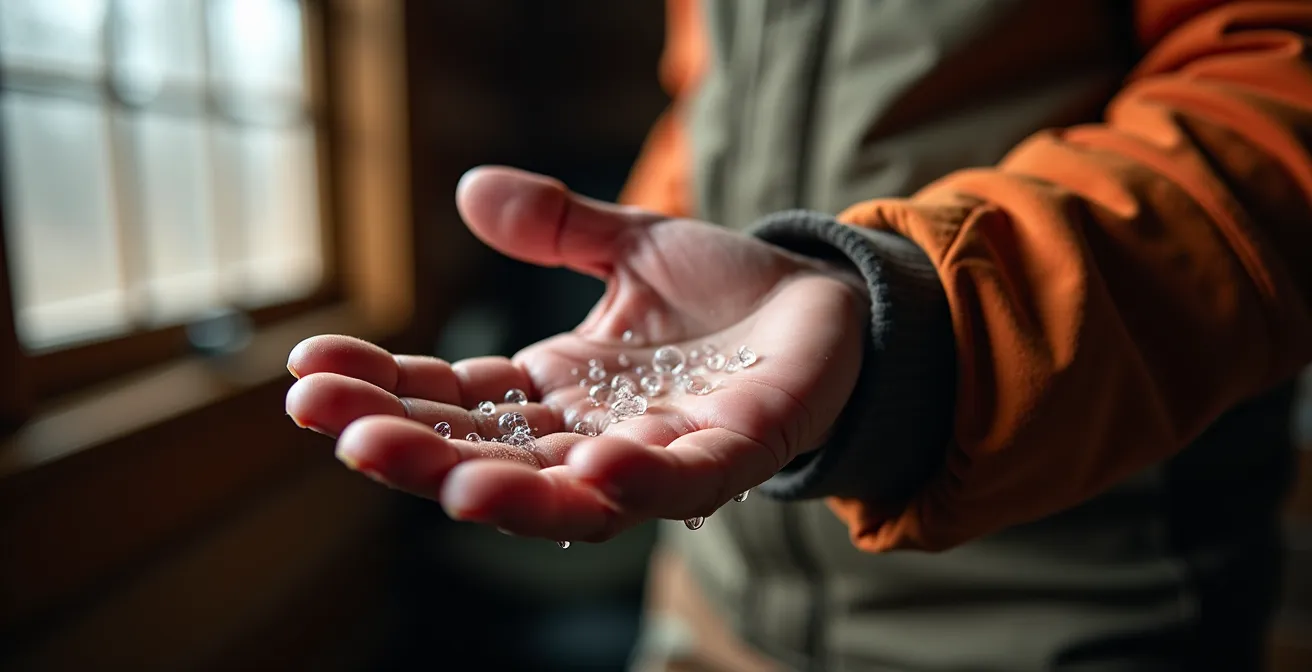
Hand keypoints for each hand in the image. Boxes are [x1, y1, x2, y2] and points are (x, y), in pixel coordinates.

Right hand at [285, 166, 867, 541]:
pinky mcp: (731, 455)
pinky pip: (679, 482)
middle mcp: (591, 435)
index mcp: (555, 390)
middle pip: (489, 455)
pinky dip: (636, 481)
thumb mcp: (631, 246)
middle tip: (337, 430)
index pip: (452, 400)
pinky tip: (590, 470)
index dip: (384, 391)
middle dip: (414, 450)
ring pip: (570, 491)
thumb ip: (558, 225)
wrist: (825, 311)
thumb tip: (471, 188)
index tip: (308, 375)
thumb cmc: (721, 294)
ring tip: (445, 481)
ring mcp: (657, 453)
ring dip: (507, 490)